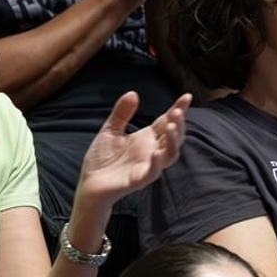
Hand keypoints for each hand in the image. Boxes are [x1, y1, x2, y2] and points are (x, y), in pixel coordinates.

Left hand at [74, 92, 189, 210]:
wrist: (89, 184)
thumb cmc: (102, 159)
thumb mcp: (110, 130)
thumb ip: (122, 113)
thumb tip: (133, 93)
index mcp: (146, 138)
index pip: (166, 122)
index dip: (177, 109)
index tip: (187, 97)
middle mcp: (151, 151)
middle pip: (173, 137)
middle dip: (178, 124)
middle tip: (177, 111)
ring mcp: (147, 166)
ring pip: (169, 155)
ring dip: (173, 141)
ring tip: (171, 126)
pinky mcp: (138, 180)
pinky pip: (152, 173)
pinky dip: (156, 163)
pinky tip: (155, 152)